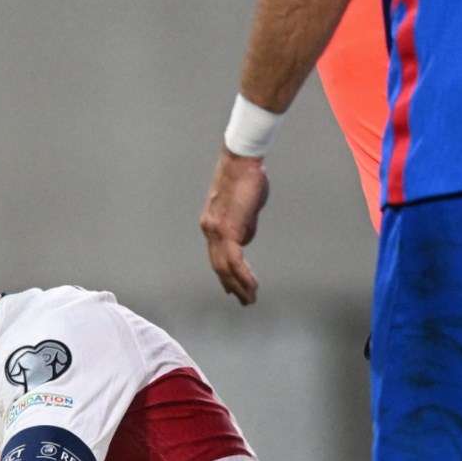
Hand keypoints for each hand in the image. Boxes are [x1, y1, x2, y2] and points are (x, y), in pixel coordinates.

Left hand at [198, 147, 270, 305]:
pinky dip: (243, 276)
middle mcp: (209, 229)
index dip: (224, 273)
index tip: (230, 286)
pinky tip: (252, 286)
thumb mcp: (246, 207)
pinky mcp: (227, 229)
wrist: (242, 161)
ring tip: (250, 299)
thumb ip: (244, 225)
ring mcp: (216, 230)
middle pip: (218, 265)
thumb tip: (244, 240)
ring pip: (225, 267)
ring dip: (238, 285)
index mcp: (212, 223)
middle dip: (231, 284)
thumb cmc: (247, 178)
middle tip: (242, 299)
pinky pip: (234, 260)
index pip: (216, 255)